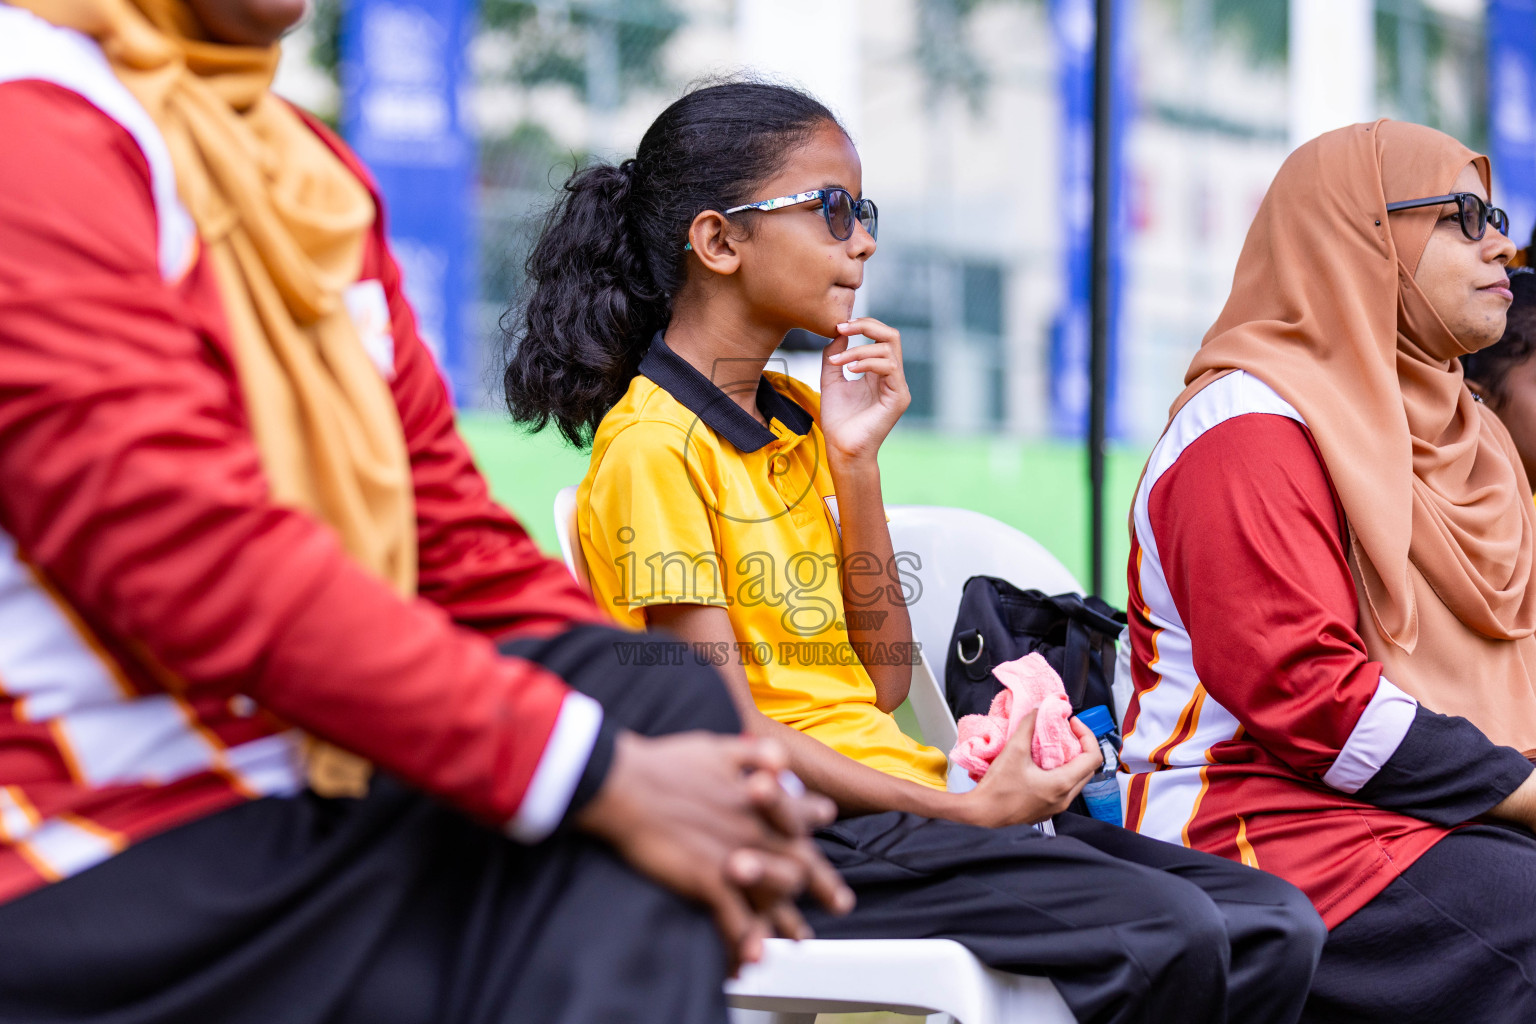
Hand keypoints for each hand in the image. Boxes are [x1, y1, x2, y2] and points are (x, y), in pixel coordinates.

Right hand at [575, 730, 853, 973]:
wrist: (624, 783)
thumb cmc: (665, 763)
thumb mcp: (717, 747)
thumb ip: (753, 753)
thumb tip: (779, 756)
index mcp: (757, 798)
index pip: (800, 815)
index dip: (817, 819)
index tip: (828, 822)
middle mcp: (754, 828)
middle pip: (801, 862)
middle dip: (824, 885)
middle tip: (840, 903)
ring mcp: (735, 856)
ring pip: (776, 895)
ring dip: (788, 919)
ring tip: (798, 936)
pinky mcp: (708, 880)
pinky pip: (735, 920)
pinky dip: (746, 941)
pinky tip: (750, 959)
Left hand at [819, 318, 910, 461]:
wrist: (842, 449)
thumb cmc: (838, 420)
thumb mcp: (831, 381)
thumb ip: (834, 357)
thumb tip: (839, 333)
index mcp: (878, 372)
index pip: (880, 337)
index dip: (862, 325)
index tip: (838, 327)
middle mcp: (892, 377)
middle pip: (891, 336)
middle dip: (866, 326)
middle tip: (842, 328)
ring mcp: (898, 387)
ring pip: (888, 350)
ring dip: (859, 350)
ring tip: (838, 362)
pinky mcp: (899, 397)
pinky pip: (890, 368)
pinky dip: (869, 363)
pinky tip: (851, 369)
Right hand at [960, 711, 1101, 827]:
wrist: (981, 816)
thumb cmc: (996, 790)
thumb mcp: (1013, 751)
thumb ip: (1028, 726)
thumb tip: (1038, 711)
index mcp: (1061, 784)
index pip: (1093, 758)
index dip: (1087, 736)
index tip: (1073, 724)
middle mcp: (1063, 798)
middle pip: (1087, 769)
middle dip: (1080, 747)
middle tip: (1065, 733)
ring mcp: (1056, 807)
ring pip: (1076, 780)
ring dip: (1070, 761)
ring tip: (1052, 746)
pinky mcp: (1046, 810)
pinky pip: (1063, 790)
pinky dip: (1059, 774)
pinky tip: (1041, 765)